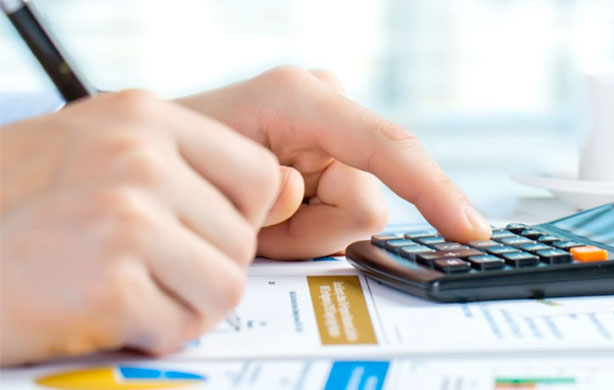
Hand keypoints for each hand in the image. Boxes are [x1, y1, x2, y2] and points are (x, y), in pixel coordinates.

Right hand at [0, 91, 281, 364]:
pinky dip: (151, 332)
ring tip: (126, 291)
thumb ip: (195, 170)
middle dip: (205, 267)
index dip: (241, 216)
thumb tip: (287, 190)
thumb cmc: (19, 209)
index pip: (258, 173)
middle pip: (242, 237)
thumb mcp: (102, 154)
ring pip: (225, 284)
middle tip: (147, 270)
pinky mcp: (109, 280)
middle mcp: (139, 157)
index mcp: (144, 119)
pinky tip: (104, 312)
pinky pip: (182, 324)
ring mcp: (125, 216)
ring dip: (183, 304)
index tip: (202, 233)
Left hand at [178, 66, 491, 258]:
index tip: (469, 230)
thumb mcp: (217, 184)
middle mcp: (324, 105)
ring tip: (261, 219)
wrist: (159, 157)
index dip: (433, 191)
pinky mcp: (331, 152)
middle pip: (366, 202)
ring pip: (357, 216)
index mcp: (298, 98)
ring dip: (307, 231)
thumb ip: (271, 196)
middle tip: (262, 229)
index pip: (387, 147)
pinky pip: (345, 211)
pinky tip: (275, 212)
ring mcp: (330, 129)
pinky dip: (308, 226)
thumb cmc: (180, 161)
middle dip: (314, 231)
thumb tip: (306, 193)